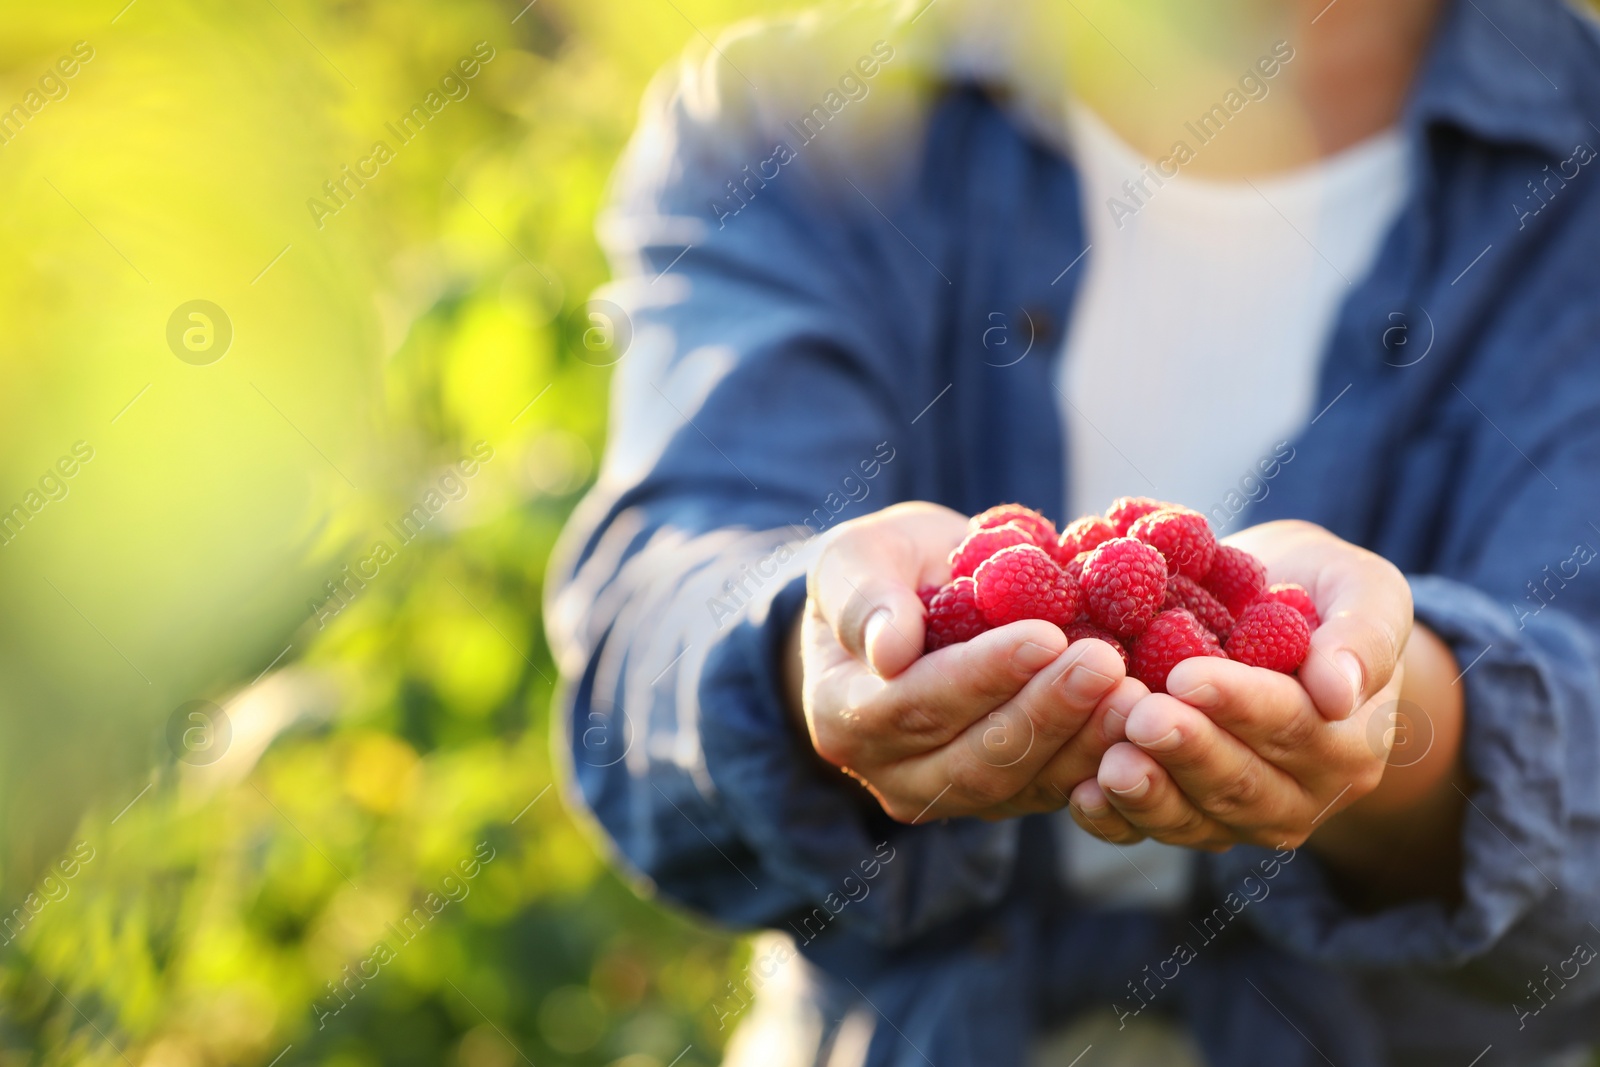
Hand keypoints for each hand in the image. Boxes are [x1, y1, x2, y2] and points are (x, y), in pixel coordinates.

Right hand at [788, 501, 1145, 822]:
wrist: (914, 602)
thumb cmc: (883, 571)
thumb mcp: (856, 559)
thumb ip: (864, 597)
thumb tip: (888, 648)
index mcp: (843, 714)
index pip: (914, 705)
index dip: (982, 675)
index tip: (1045, 634)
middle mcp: (891, 773)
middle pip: (975, 759)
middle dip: (1045, 712)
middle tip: (1106, 663)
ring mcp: (950, 794)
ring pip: (1022, 785)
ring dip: (1083, 741)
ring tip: (1136, 691)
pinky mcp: (1006, 797)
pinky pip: (1054, 789)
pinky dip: (1101, 756)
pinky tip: (1143, 715)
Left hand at [1068, 519, 1413, 850]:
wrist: (1269, 618)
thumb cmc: (1316, 593)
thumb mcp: (1361, 590)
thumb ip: (1364, 635)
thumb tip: (1340, 692)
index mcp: (1349, 738)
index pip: (1292, 723)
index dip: (1239, 703)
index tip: (1186, 677)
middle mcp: (1302, 792)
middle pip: (1240, 780)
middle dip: (1187, 751)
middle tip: (1140, 718)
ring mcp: (1242, 816)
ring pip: (1195, 817)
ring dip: (1150, 793)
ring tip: (1108, 764)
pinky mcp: (1191, 821)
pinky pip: (1152, 832)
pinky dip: (1117, 820)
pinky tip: (1082, 797)